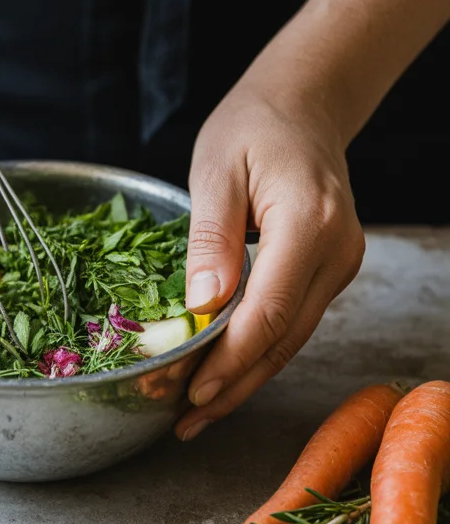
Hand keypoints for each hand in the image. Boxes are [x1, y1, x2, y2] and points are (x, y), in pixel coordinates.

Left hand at [176, 78, 365, 439]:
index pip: (268, 313)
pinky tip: (223, 374)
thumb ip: (210, 239)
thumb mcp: (215, 170)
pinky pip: (292, 322)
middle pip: (283, 339)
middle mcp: (338, 252)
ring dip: (244, 379)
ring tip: (195, 412)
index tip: (189, 391)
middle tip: (181, 419)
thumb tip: (202, 307)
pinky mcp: (331, 271)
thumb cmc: (254, 126)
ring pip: (290, 339)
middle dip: (231, 385)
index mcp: (310, 224)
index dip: (228, 361)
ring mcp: (341, 264)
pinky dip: (257, 351)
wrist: (305, 104)